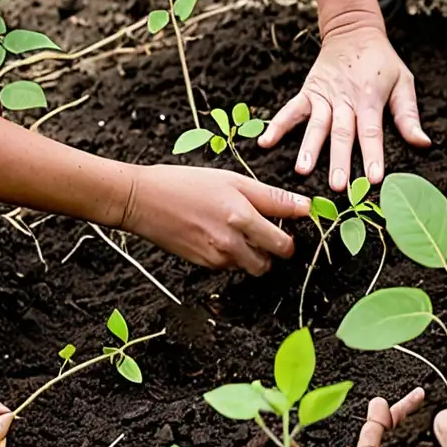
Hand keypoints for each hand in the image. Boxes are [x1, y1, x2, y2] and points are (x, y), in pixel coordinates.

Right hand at [120, 165, 309, 274]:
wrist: (142, 200)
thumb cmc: (185, 184)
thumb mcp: (233, 181)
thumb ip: (272, 197)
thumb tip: (305, 206)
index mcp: (241, 217)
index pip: (283, 242)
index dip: (292, 236)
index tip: (292, 228)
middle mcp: (231, 242)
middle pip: (272, 261)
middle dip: (276, 249)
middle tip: (269, 232)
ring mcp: (216, 257)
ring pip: (252, 266)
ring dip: (255, 254)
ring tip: (242, 231)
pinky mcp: (204, 265)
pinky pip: (231, 266)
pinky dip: (234, 256)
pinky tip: (220, 235)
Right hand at [259, 26, 429, 190]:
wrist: (353, 30)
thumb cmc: (382, 62)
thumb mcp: (403, 82)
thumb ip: (408, 115)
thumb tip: (424, 144)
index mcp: (370, 99)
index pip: (371, 132)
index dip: (372, 155)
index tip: (374, 178)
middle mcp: (345, 99)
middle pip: (342, 133)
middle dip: (339, 160)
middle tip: (337, 186)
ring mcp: (324, 95)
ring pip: (316, 124)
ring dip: (309, 148)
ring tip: (302, 170)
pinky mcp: (308, 91)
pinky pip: (291, 110)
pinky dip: (278, 124)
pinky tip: (266, 142)